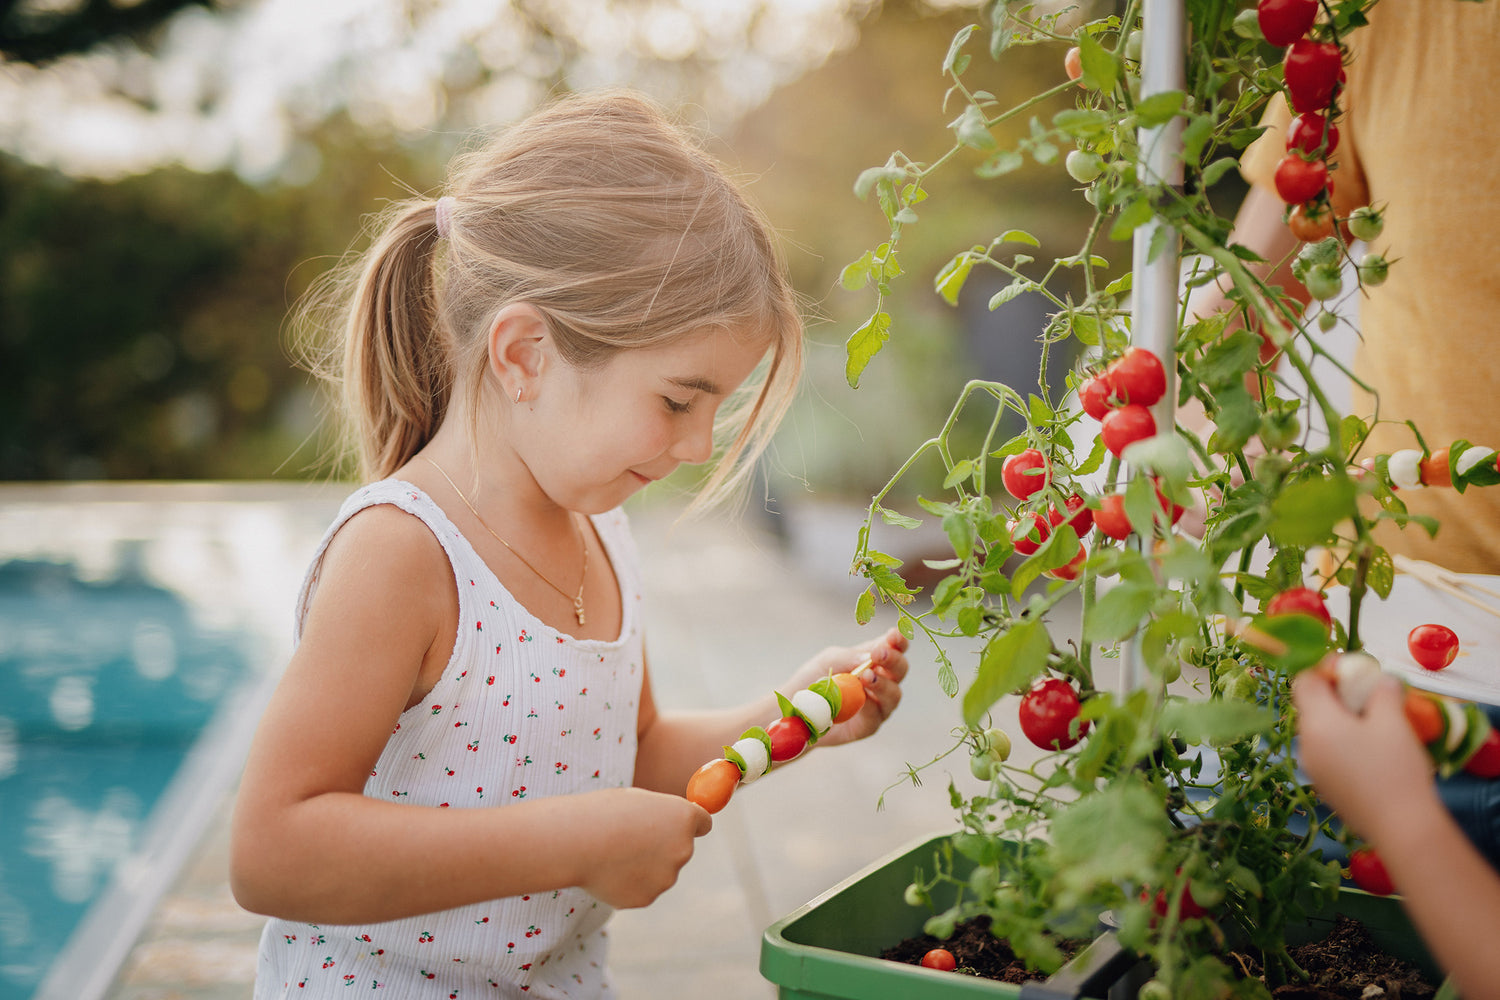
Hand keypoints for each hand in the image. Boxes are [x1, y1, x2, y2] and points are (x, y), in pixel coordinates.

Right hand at [575, 787, 711, 908]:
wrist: (577, 842)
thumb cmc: (602, 813)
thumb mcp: (637, 801)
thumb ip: (659, 815)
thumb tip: (667, 825)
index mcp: (683, 818)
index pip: (703, 823)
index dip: (689, 825)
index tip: (679, 827)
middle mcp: (683, 849)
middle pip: (681, 849)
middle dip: (662, 847)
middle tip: (630, 839)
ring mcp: (667, 877)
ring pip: (659, 872)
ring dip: (643, 866)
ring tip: (611, 854)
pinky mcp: (648, 898)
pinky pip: (641, 889)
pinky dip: (628, 883)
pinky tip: (607, 871)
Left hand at [782, 626, 909, 748]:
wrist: (795, 709)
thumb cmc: (814, 679)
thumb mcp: (829, 660)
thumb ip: (849, 657)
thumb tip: (870, 657)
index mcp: (873, 660)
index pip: (894, 648)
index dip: (899, 641)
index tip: (894, 635)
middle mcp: (882, 682)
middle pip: (900, 670)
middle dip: (893, 660)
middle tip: (878, 654)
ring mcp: (878, 705)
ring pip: (894, 694)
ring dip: (882, 684)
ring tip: (867, 676)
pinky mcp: (869, 725)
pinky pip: (875, 715)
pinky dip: (868, 705)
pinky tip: (860, 697)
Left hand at [1291, 668, 1439, 843]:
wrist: (1401, 827)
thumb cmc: (1395, 768)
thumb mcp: (1393, 721)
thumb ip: (1383, 692)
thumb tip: (1382, 680)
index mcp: (1316, 723)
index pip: (1304, 681)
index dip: (1324, 669)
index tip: (1351, 671)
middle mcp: (1305, 744)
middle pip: (1310, 706)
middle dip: (1336, 695)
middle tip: (1368, 695)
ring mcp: (1312, 768)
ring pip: (1320, 731)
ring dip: (1341, 720)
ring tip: (1375, 722)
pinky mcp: (1325, 787)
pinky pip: (1327, 753)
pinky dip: (1343, 743)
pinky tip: (1372, 751)